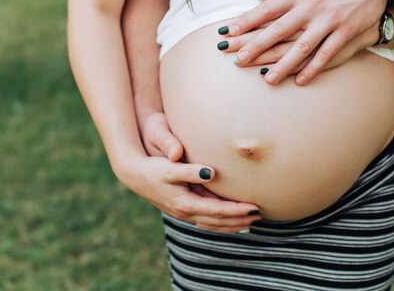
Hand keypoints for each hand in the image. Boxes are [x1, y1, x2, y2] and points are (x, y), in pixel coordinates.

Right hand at [121, 113, 261, 232]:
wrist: (134, 174)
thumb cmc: (153, 167)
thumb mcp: (171, 167)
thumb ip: (191, 170)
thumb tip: (211, 172)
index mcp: (185, 203)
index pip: (218, 211)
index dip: (237, 210)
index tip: (254, 207)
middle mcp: (185, 212)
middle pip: (218, 221)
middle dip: (239, 220)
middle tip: (260, 216)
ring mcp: (183, 213)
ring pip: (212, 224)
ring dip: (232, 225)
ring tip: (251, 222)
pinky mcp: (183, 209)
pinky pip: (206, 221)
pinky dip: (221, 223)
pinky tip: (230, 221)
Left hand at [224, 0, 386, 84]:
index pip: (267, 8)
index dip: (248, 20)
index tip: (230, 31)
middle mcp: (311, 6)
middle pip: (279, 29)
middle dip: (257, 45)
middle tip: (239, 60)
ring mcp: (329, 20)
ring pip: (302, 46)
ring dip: (284, 64)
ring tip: (268, 80)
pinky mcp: (346, 31)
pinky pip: (327, 53)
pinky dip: (314, 68)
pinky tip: (301, 81)